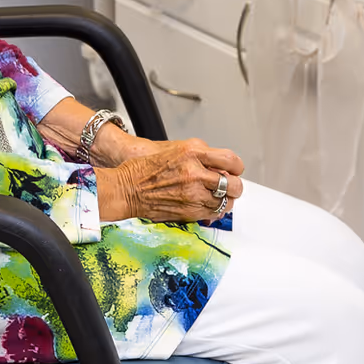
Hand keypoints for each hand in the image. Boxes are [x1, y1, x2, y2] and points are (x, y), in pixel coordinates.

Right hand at [95, 138, 244, 223]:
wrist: (127, 188)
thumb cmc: (146, 169)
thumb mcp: (176, 149)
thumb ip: (202, 156)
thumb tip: (221, 168)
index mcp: (192, 152)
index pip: (231, 160)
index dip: (236, 167)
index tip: (234, 169)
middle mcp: (195, 173)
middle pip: (233, 185)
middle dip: (234, 186)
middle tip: (229, 185)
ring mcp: (193, 194)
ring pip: (226, 203)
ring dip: (225, 200)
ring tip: (216, 196)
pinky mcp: (189, 211)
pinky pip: (213, 214)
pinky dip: (214, 210)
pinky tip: (206, 204)